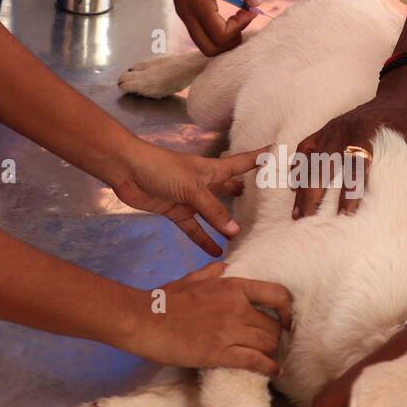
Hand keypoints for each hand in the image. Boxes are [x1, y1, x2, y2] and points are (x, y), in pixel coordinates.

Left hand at [112, 141, 269, 255]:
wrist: (126, 171)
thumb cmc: (162, 169)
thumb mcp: (192, 188)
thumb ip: (213, 210)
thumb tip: (235, 230)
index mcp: (212, 170)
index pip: (242, 163)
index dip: (259, 158)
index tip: (279, 154)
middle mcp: (205, 184)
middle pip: (231, 190)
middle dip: (248, 195)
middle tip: (269, 205)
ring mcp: (190, 199)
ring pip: (214, 213)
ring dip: (226, 223)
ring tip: (246, 236)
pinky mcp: (176, 212)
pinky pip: (194, 229)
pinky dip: (204, 239)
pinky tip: (216, 251)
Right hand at [128, 263, 291, 376]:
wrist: (143, 320)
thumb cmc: (163, 300)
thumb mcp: (190, 279)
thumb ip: (210, 273)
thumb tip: (222, 266)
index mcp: (231, 286)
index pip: (276, 294)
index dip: (287, 310)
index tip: (285, 320)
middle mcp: (236, 306)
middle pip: (272, 325)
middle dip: (275, 337)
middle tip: (272, 345)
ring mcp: (229, 330)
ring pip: (267, 343)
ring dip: (271, 352)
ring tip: (269, 358)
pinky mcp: (220, 352)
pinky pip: (255, 361)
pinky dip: (268, 367)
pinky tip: (273, 371)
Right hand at [151, 0, 258, 55]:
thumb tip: (256, 3)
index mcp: (198, 3)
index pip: (221, 36)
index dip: (241, 26)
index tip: (249, 8)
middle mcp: (189, 15)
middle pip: (212, 50)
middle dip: (232, 40)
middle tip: (244, 19)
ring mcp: (185, 17)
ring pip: (206, 47)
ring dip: (225, 39)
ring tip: (237, 19)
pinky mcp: (185, 15)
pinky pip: (202, 37)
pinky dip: (218, 34)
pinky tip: (228, 16)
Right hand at [292, 71, 406, 217]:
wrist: (400, 92)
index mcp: (367, 131)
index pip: (356, 164)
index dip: (350, 190)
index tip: (345, 215)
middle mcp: (344, 129)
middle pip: (323, 164)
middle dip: (313, 193)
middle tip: (307, 219)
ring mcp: (332, 128)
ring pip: (310, 159)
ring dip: (302, 186)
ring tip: (297, 213)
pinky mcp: (326, 128)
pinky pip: (305, 147)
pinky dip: (298, 165)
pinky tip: (293, 185)